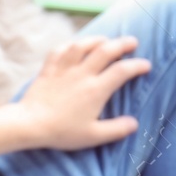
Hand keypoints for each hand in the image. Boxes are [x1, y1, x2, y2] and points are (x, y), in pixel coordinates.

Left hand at [14, 35, 151, 149]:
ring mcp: (64, 69)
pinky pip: (60, 49)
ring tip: (106, 40)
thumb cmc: (62, 132)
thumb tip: (134, 123)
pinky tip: (75, 45)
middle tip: (133, 42)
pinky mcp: (48, 69)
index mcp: (96, 90)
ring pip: (83, 45)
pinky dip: (70, 44)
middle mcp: (82, 74)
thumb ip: (116, 129)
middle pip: (106, 50)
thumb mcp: (93, 136)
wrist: (29, 124)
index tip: (146, 65)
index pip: (122, 71)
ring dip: (97, 39)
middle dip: (122, 43)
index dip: (137, 65)